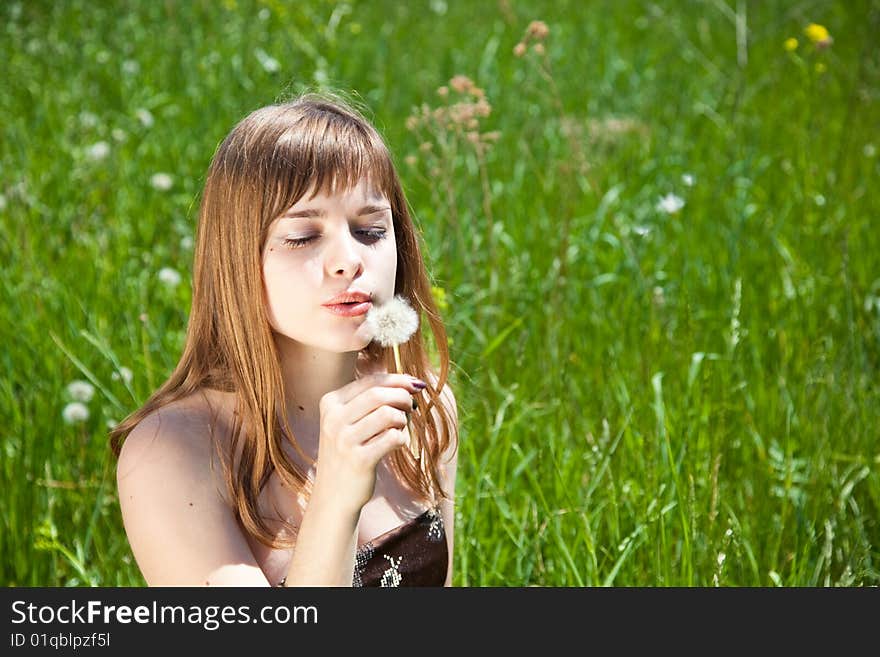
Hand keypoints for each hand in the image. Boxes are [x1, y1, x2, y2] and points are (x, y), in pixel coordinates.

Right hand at [312, 373, 425, 511]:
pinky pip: (393, 437)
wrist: (333, 496)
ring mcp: (344, 440)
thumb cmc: (348, 454)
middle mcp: (333, 419)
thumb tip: (410, 383)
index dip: (398, 379)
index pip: (370, 381)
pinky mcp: (359, 460)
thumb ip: (371, 401)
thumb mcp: (348, 422)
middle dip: (403, 397)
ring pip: (388, 414)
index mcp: (330, 403)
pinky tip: (399, 443)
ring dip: (403, 419)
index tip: (415, 384)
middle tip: (412, 407)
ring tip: (401, 428)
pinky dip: (402, 438)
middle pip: (379, 394)